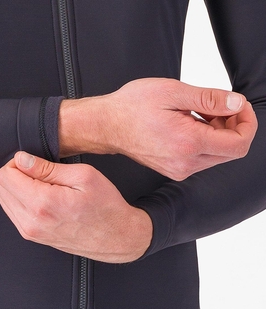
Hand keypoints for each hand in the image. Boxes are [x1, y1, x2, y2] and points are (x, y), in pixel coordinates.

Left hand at [0, 151, 152, 262]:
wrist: (117, 238)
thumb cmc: (106, 207)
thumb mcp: (83, 176)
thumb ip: (47, 168)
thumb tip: (22, 159)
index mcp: (42, 203)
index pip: (6, 175)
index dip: (19, 162)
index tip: (35, 162)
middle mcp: (31, 221)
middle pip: (0, 187)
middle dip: (15, 173)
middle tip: (39, 171)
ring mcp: (30, 232)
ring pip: (3, 199)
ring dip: (16, 186)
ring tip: (43, 185)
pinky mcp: (32, 236)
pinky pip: (12, 211)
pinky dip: (20, 199)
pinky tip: (41, 196)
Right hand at [59, 78, 257, 180]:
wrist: (107, 125)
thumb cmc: (132, 108)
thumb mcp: (173, 92)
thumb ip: (210, 99)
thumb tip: (236, 104)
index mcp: (188, 143)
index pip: (239, 143)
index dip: (247, 122)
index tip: (238, 106)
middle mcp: (185, 162)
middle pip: (231, 151)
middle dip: (234, 126)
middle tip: (219, 106)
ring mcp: (179, 169)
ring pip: (218, 155)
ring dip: (219, 133)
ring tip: (201, 113)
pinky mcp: (174, 170)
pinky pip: (202, 159)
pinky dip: (205, 141)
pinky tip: (191, 125)